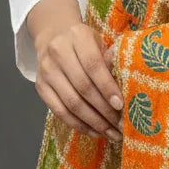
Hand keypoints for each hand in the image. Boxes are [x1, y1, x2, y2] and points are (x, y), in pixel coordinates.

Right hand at [34, 22, 123, 142]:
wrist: (53, 36)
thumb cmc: (83, 43)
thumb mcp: (98, 42)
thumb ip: (109, 60)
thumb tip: (127, 83)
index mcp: (77, 36)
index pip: (93, 65)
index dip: (107, 87)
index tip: (120, 105)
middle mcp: (58, 52)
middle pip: (83, 87)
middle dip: (103, 109)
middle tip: (119, 124)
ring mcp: (47, 71)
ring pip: (71, 102)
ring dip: (93, 121)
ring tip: (110, 132)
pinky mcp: (41, 87)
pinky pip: (59, 111)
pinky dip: (78, 124)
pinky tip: (93, 130)